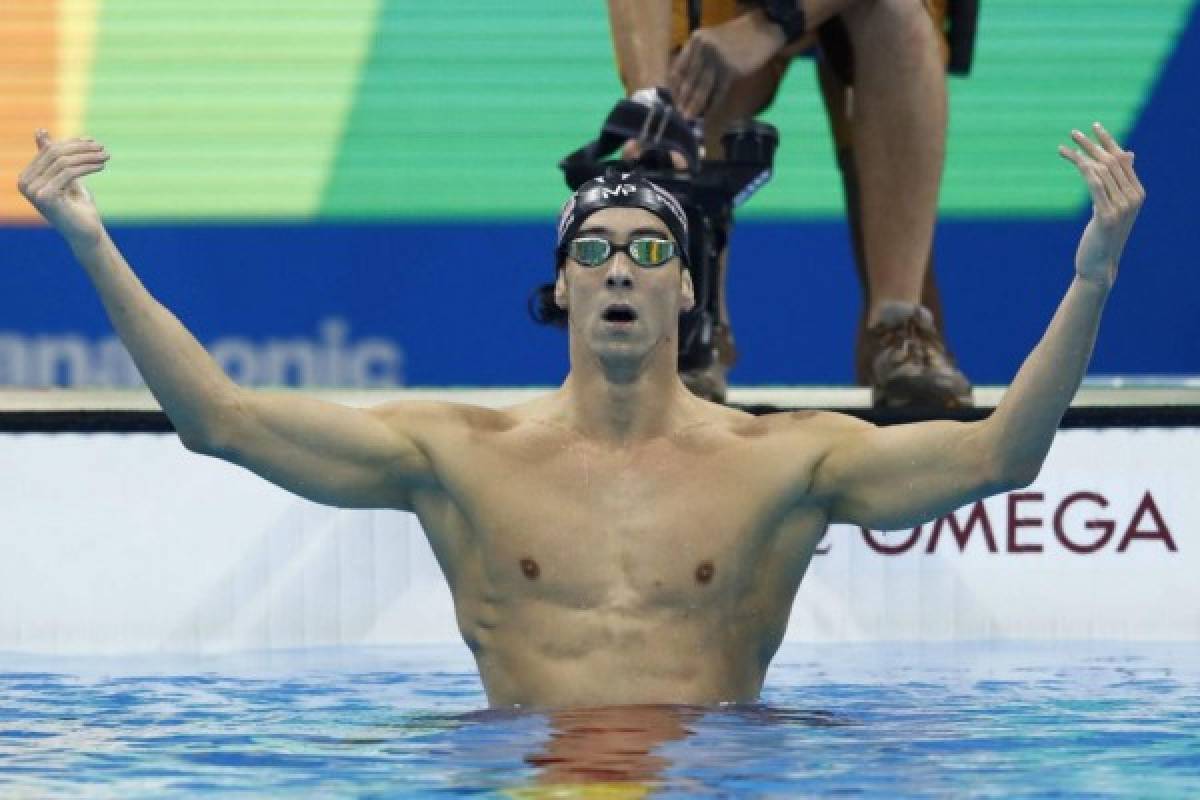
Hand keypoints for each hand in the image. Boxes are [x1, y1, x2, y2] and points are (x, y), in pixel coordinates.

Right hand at [17, 129, 108, 245]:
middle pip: (55, 154)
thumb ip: (52, 157)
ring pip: (64, 162)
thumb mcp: (65, 176)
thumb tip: (40, 130)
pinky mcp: (45, 196)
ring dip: (88, 157)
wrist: (85, 232)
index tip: (93, 141)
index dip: (72, 143)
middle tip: (102, 148)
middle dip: (81, 148)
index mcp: (26, 177)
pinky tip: (101, 166)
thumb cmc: (76, 205)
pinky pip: (69, 173)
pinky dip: (87, 166)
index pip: (49, 150)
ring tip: (105, 157)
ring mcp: (33, 191)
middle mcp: (24, 183)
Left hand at [668, 11, 784, 118]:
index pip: (678, 68)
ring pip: (702, 88)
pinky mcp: (731, 70)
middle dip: (683, 99)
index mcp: (695, 40)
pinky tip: (707, 114)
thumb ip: (698, 57)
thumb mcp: (711, 40)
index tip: (673, 100)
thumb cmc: (736, 37)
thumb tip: (685, 85)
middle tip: (679, 114)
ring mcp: (717, 59)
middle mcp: (703, 48)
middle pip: (688, 79)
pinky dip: (712, 105)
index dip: (674, 87)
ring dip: (695, 105)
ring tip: (690, 118)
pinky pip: (718, 92)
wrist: (762, 30)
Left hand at [1057, 123, 1144, 289]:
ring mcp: (1122, 207)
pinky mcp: (1107, 215)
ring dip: (1081, 155)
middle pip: (1112, 161)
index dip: (1108, 141)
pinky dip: (1083, 168)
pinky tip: (1072, 159)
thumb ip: (1119, 182)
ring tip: (1065, 145)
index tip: (1095, 127)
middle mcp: (1134, 197)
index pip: (1123, 159)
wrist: (1099, 264)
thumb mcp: (1113, 206)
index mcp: (1137, 193)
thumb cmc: (1103, 235)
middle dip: (1092, 144)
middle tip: (1074, 132)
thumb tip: (1128, 154)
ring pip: (1101, 170)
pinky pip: (1094, 184)